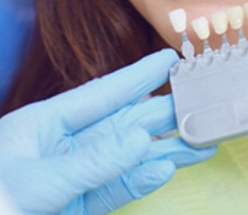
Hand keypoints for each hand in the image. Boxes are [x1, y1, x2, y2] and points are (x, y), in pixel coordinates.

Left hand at [0, 49, 215, 214]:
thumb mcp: (35, 181)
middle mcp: (67, 145)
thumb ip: (91, 162)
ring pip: (129, 157)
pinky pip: (119, 188)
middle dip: (163, 111)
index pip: (103, 92)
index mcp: (47, 123)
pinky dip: (143, 180)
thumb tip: (142, 139)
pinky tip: (167, 168)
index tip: (170, 59)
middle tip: (200, 101)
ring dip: (165, 149)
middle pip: (125, 122)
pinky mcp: (82, 206)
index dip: (139, 75)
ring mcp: (76, 176)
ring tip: (201, 141)